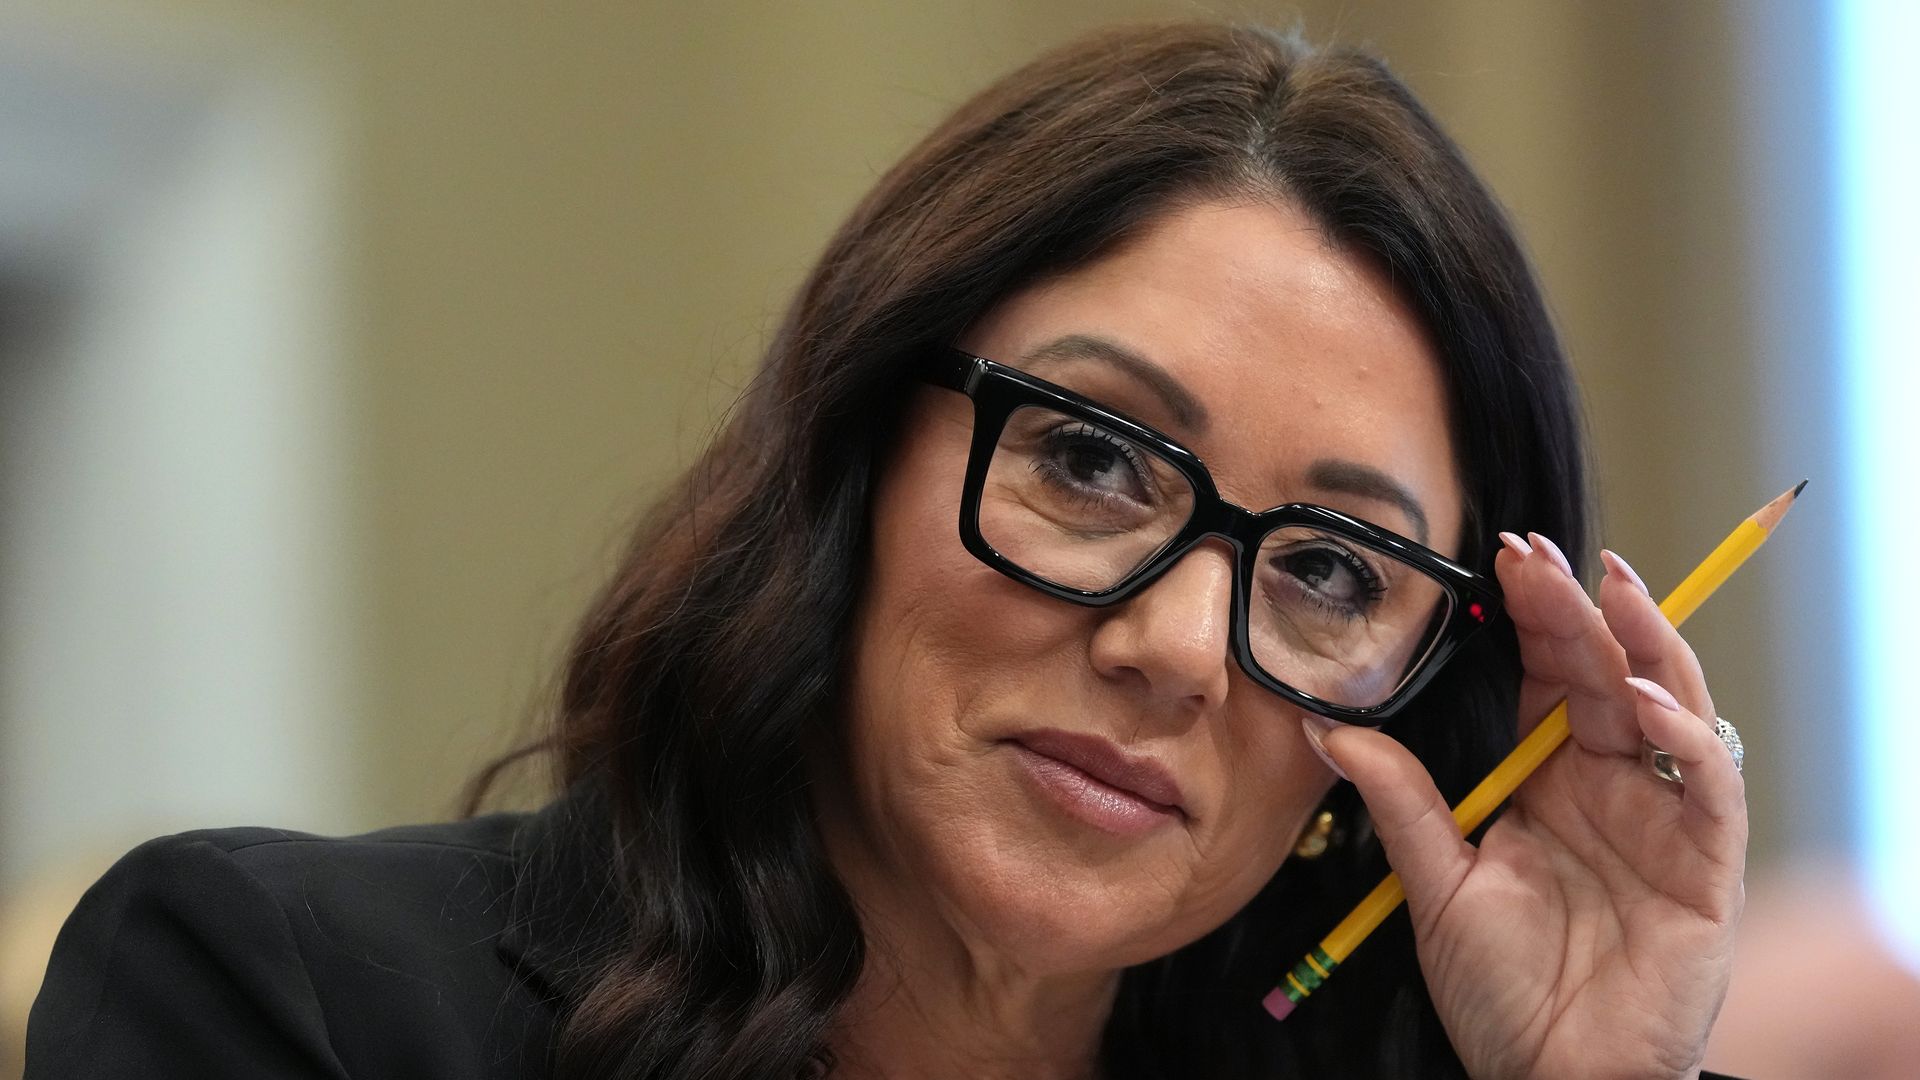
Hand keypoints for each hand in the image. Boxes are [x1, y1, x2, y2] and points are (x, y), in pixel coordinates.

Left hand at [1309, 533, 1744, 1079]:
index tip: (1502, 556)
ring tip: (1608, 588)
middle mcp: (1611, 786)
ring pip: (1672, 706)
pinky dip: (1681, 739)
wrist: (1549, 1079)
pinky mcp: (1707, 866)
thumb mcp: (1435, 883)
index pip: (1551, 675)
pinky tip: (1642, 704)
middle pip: (1606, 672)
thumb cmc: (1501, 991)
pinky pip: (1709, 785)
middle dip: (1577, 607)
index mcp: (1551, 779)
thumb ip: (1397, 800)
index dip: (1534, 615)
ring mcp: (1664, 821)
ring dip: (1645, 644)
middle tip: (1539, 553)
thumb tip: (1323, 726)